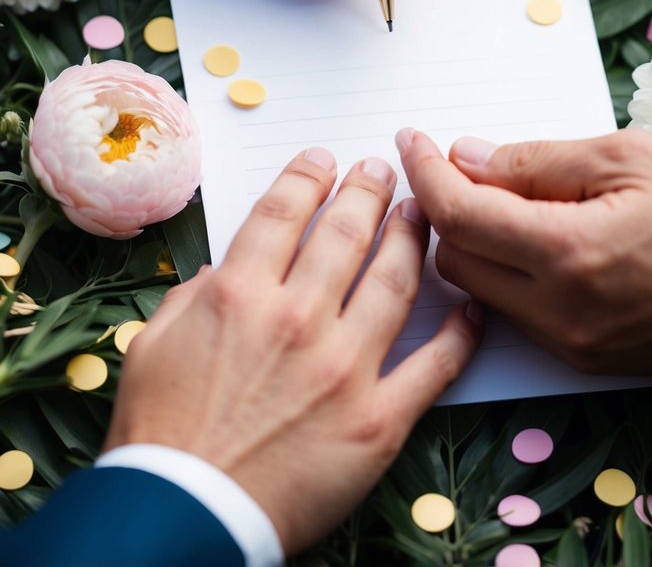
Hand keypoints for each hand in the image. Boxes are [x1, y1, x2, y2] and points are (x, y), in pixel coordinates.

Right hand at [103, 148, 480, 554]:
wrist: (183, 518)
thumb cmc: (161, 437)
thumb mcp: (155, 344)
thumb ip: (195, 295)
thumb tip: (227, 272)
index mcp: (240, 295)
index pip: (284, 213)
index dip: (307, 176)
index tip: (323, 159)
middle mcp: (298, 320)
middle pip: (346, 234)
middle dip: (367, 191)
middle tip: (381, 170)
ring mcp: (345, 369)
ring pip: (395, 281)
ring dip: (411, 238)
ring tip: (419, 213)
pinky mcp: (378, 421)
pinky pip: (435, 366)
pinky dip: (460, 334)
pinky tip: (471, 306)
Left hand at [397, 126, 651, 379]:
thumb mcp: (630, 157)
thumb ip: (538, 160)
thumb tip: (469, 156)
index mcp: (568, 255)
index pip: (459, 215)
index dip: (424, 172)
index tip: (412, 140)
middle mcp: (558, 312)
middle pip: (454, 259)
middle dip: (444, 207)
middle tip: (460, 164)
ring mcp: (570, 343)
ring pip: (480, 290)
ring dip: (474, 241)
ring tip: (503, 195)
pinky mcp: (584, 357)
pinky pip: (517, 312)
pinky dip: (508, 271)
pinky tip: (535, 236)